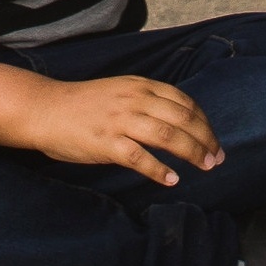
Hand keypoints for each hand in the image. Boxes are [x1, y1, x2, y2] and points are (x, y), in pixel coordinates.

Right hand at [21, 74, 225, 186]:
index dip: (204, 121)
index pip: (184, 101)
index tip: (214, 139)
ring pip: (167, 135)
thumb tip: (177, 121)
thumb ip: (147, 100)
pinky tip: (171, 180)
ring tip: (205, 167)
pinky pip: (139, 157)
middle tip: (217, 158)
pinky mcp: (106, 142)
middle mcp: (134, 99)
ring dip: (191, 152)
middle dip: (205, 139)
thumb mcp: (121, 90)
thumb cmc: (85, 104)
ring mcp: (120, 120)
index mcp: (140, 86)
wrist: (48, 108)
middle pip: (182, 118)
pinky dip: (159, 170)